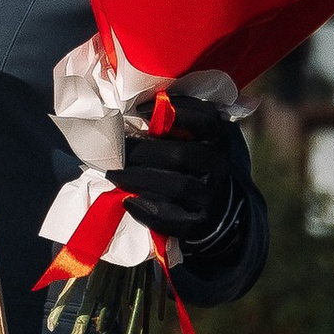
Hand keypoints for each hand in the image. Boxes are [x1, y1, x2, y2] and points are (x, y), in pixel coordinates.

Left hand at [118, 92, 240, 247]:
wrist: (217, 209)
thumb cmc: (192, 168)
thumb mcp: (193, 141)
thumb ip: (173, 126)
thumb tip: (137, 115)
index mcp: (216, 138)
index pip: (206, 118)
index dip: (176, 111)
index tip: (139, 112)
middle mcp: (219, 165)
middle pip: (180, 155)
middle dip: (142, 152)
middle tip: (117, 153)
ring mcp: (213, 195)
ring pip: (176, 186)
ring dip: (139, 179)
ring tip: (115, 175)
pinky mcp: (201, 222)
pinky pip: (172, 217)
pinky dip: (146, 210)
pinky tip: (128, 201)